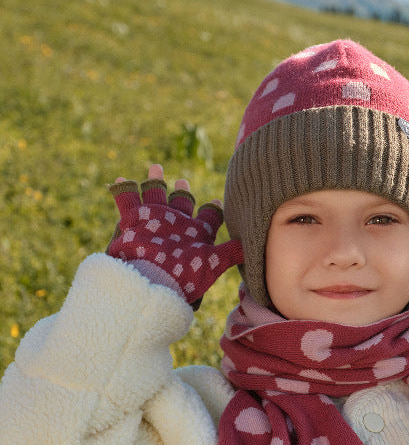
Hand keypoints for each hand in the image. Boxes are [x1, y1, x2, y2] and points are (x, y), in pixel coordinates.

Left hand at [107, 164, 242, 307]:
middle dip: (182, 192)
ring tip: (156, 168)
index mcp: (198, 230)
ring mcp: (155, 215)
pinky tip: (118, 180)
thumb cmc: (186, 275)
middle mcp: (177, 218)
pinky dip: (123, 188)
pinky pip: (126, 197)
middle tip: (182, 183)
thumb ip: (232, 253)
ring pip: (155, 192)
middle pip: (181, 200)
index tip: (215, 203)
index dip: (212, 209)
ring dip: (155, 180)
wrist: (154, 276)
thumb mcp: (214, 265)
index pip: (210, 215)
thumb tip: (253, 248)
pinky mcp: (132, 217)